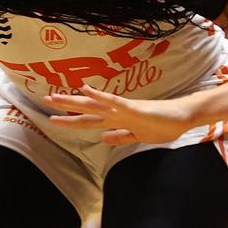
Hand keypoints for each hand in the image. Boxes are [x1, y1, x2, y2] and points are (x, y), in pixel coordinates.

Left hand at [46, 86, 201, 144]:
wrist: (182, 118)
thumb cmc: (163, 126)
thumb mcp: (138, 137)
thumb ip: (121, 137)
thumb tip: (104, 138)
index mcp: (116, 121)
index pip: (88, 121)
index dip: (70, 120)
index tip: (53, 118)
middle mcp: (116, 114)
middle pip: (86, 111)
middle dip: (65, 106)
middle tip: (45, 100)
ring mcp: (123, 110)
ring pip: (94, 104)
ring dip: (74, 100)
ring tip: (56, 95)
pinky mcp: (133, 108)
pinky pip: (112, 101)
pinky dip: (99, 96)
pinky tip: (86, 90)